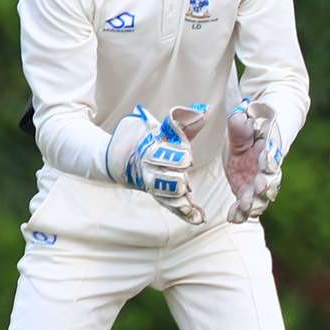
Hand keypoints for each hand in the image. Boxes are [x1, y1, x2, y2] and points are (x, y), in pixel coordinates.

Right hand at [104, 103, 207, 224]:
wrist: (124, 157)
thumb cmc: (150, 139)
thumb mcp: (163, 129)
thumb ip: (184, 121)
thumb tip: (204, 110)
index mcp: (150, 151)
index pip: (161, 155)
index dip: (174, 156)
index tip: (186, 158)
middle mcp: (151, 171)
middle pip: (164, 179)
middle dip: (176, 180)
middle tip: (185, 182)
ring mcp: (155, 186)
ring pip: (167, 197)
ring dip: (179, 201)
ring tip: (191, 206)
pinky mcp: (161, 197)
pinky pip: (173, 207)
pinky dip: (185, 214)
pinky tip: (199, 218)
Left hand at [224, 98, 282, 223]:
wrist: (255, 132)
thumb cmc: (252, 125)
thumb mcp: (245, 120)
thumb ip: (241, 124)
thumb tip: (239, 119)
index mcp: (271, 146)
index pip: (273, 152)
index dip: (270, 158)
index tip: (265, 161)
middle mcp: (267, 167)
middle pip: (270, 178)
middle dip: (264, 185)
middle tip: (258, 188)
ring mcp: (257, 180)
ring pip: (261, 195)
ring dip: (254, 202)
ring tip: (245, 207)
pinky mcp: (246, 189)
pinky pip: (246, 203)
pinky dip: (241, 211)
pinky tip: (233, 218)